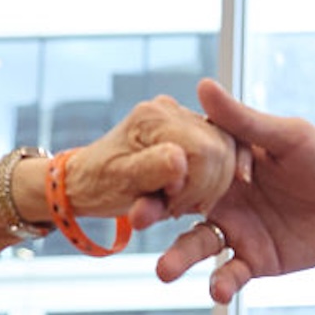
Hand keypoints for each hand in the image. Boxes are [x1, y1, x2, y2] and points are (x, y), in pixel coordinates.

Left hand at [67, 93, 244, 227]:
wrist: (86, 179)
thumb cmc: (98, 183)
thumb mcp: (120, 182)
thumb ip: (152, 169)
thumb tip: (180, 160)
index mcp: (154, 118)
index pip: (204, 151)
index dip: (195, 185)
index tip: (169, 202)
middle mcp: (172, 111)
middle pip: (221, 150)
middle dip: (204, 187)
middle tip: (173, 204)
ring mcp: (184, 119)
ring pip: (228, 151)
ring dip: (210, 185)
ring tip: (178, 198)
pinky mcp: (193, 131)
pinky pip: (225, 151)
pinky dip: (216, 177)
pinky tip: (198, 190)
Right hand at [157, 80, 314, 303]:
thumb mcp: (287, 137)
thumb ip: (243, 121)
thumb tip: (202, 85)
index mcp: (223, 165)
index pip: (181, 166)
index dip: (160, 169)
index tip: (139, 172)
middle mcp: (221, 198)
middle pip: (176, 207)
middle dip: (153, 214)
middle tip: (136, 220)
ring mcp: (236, 230)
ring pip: (196, 245)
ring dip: (178, 258)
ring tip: (163, 271)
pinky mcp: (255, 260)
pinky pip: (231, 274)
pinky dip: (222, 284)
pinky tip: (217, 291)